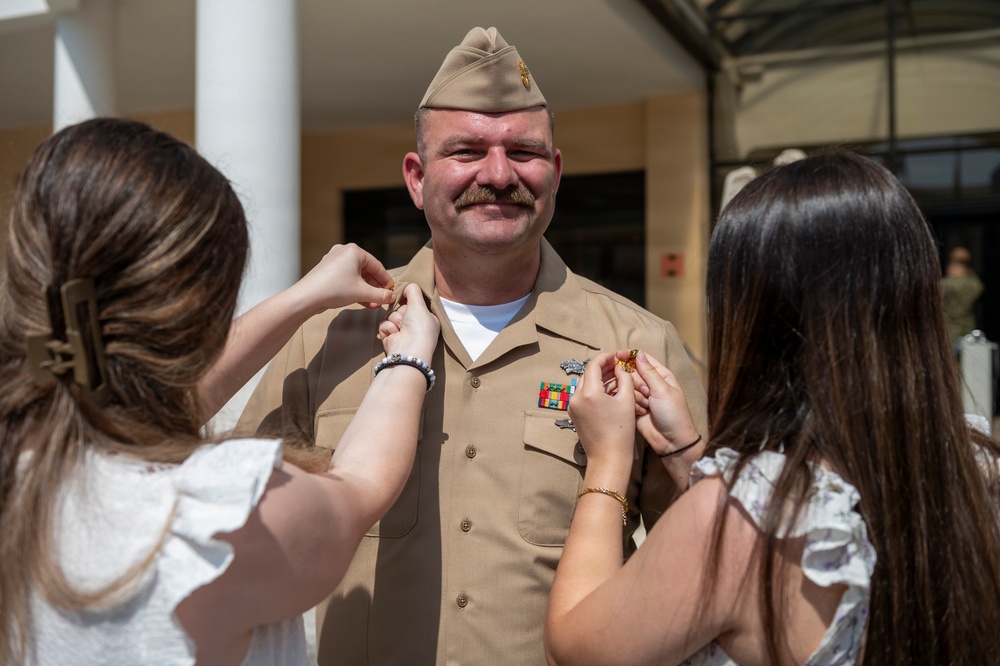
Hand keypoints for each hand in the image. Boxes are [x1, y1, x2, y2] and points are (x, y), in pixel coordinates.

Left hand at [289, 243, 394, 313]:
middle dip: (375, 288)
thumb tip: (390, 297)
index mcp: (354, 251)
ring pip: (357, 276)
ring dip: (366, 291)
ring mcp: (334, 261)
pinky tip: (362, 301)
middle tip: (382, 300)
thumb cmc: (333, 289)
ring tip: (373, 304)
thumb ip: (380, 295)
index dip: (386, 281)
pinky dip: (355, 289)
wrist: (306, 297)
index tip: (391, 292)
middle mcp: (344, 252)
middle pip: (367, 271)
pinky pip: (347, 279)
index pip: (377, 266)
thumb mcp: (362, 292)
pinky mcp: (328, 271)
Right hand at [377, 283, 439, 361]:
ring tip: (401, 329)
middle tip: (407, 320)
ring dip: (395, 320)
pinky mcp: (391, 338)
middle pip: (402, 308)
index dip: (411, 302)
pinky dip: (388, 329)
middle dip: (402, 312)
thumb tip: (408, 287)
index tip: (409, 301)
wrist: (407, 351)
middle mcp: (416, 327)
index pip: (415, 304)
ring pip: (392, 315)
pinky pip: (384, 324)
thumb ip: (413, 290)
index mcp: (427, 319)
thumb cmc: (419, 328)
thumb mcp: (419, 304)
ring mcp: (403, 333)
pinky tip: (394, 335)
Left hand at [567, 352, 636, 468]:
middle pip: (587, 374)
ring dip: (598, 378)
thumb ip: (624, 380)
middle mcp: (576, 398)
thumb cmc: (620, 431)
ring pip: (585, 384)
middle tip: (616, 365)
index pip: (593, 365)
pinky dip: (594, 389)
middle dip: (602, 367)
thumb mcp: (627, 401)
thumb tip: (620, 369)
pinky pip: (583, 395)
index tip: (615, 356)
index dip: (605, 358)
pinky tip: (608, 390)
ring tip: (614, 377)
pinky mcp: (574, 414)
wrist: (608, 457)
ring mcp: (573, 406)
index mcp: (589, 393)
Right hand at [630, 351, 699, 455]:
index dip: (629, 356)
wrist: (672, 441)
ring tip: (647, 406)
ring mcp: (641, 396)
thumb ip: (649, 372)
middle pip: (632, 372)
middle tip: (646, 393)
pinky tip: (641, 412)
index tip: (617, 355)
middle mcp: (650, 384)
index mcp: (661, 375)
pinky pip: (625, 399)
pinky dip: (631, 404)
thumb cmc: (674, 414)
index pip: (642, 359)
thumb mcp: (663, 390)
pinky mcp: (634, 407)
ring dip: (635, 395)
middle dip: (636, 382)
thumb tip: (639, 354)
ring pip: (627, 386)